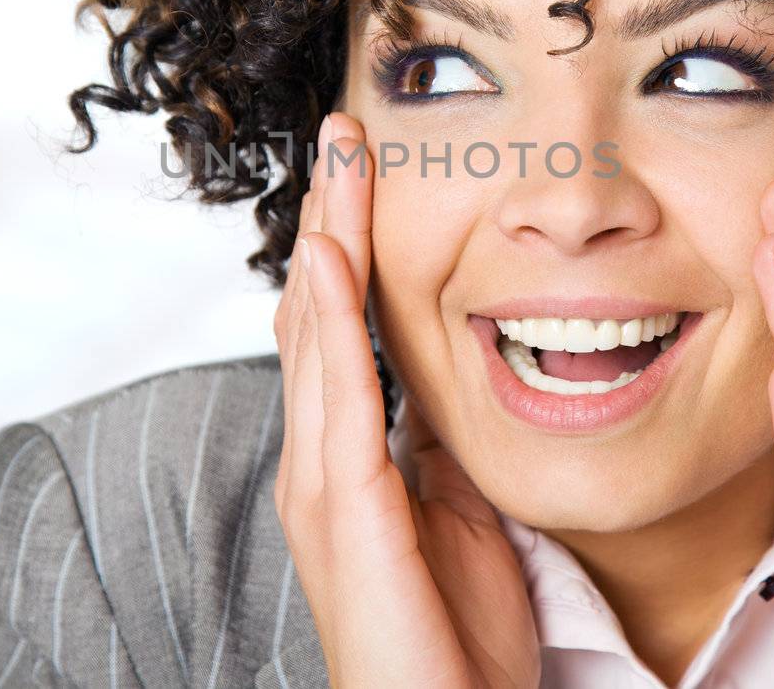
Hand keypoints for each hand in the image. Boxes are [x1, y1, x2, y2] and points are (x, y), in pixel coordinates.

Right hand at [272, 110, 539, 688]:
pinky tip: (329, 256)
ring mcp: (322, 483)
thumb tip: (447, 392)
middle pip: (316, 313)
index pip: (340, 329)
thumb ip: (439, 450)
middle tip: (345, 135)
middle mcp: (320, 460)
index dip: (346, 247)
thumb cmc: (452, 639)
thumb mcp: (457, 517)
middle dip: (329, 219)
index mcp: (347, 460)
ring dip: (328, 241)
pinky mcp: (344, 510)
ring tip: (339, 162)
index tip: (365, 171)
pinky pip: (338, 396)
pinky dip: (330, 318)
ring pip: (318, 334)